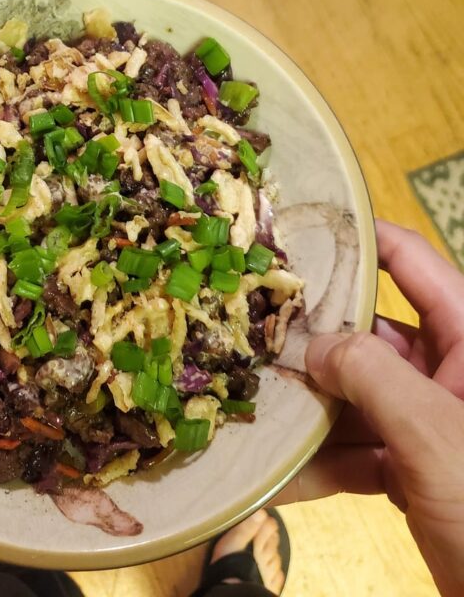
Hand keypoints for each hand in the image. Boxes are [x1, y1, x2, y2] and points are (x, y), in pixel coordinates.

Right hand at [274, 220, 463, 596]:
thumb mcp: (436, 434)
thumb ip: (372, 376)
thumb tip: (313, 347)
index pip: (416, 266)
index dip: (363, 239)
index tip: (303, 228)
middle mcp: (454, 375)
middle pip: (375, 335)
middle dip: (317, 339)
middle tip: (256, 327)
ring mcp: (434, 425)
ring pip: (359, 396)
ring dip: (311, 405)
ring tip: (254, 397)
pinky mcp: (417, 471)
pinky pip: (360, 450)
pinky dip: (323, 460)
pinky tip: (278, 470)